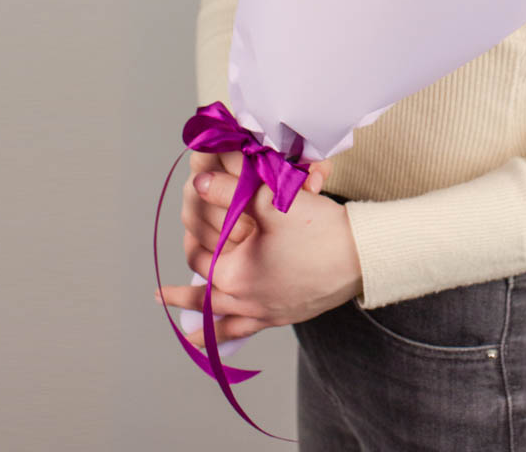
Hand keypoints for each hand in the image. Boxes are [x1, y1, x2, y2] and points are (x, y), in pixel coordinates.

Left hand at [156, 151, 361, 343]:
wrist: (360, 255)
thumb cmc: (318, 229)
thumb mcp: (272, 200)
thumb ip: (228, 190)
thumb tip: (197, 182)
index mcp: (235, 273)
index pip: (200, 253)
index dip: (193, 232)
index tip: (191, 217)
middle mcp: (245, 300)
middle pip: (204, 293)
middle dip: (185, 287)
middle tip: (164, 286)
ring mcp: (265, 312)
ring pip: (221, 321)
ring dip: (197, 321)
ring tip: (181, 327)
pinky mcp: (284, 316)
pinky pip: (246, 332)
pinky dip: (225, 338)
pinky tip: (219, 342)